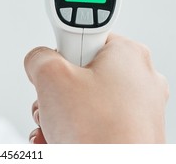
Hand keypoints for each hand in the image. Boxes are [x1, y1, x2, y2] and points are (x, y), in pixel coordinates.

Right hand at [24, 34, 168, 142]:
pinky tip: (62, 139)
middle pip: (78, 72)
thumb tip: (37, 59)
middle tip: (52, 102)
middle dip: (55, 91)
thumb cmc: (101, 134)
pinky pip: (93, 121)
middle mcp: (139, 78)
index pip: (82, 35)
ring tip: (56, 127)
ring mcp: (137, 108)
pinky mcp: (130, 131)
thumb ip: (39, 56)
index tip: (53, 63)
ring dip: (59, 114)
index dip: (60, 50)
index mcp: (127, 53)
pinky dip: (73, 129)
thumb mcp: (51, 77)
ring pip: (82, 100)